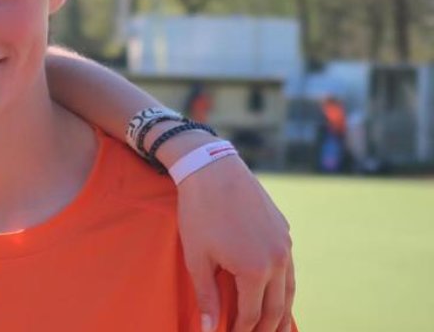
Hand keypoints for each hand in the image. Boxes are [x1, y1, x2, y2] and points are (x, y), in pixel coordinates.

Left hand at [177, 156, 294, 331]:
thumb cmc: (199, 214)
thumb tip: (209, 330)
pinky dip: (285, 287)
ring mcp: (285, 245)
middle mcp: (278, 261)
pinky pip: (289, 269)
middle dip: (267, 329)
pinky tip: (278, 294)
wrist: (213, 169)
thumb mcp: (197, 258)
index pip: (251, 315)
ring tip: (277, 329)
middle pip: (276, 308)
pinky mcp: (284, 232)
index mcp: (255, 271)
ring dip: (282, 312)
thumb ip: (207, 297)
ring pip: (289, 290)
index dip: (241, 331)